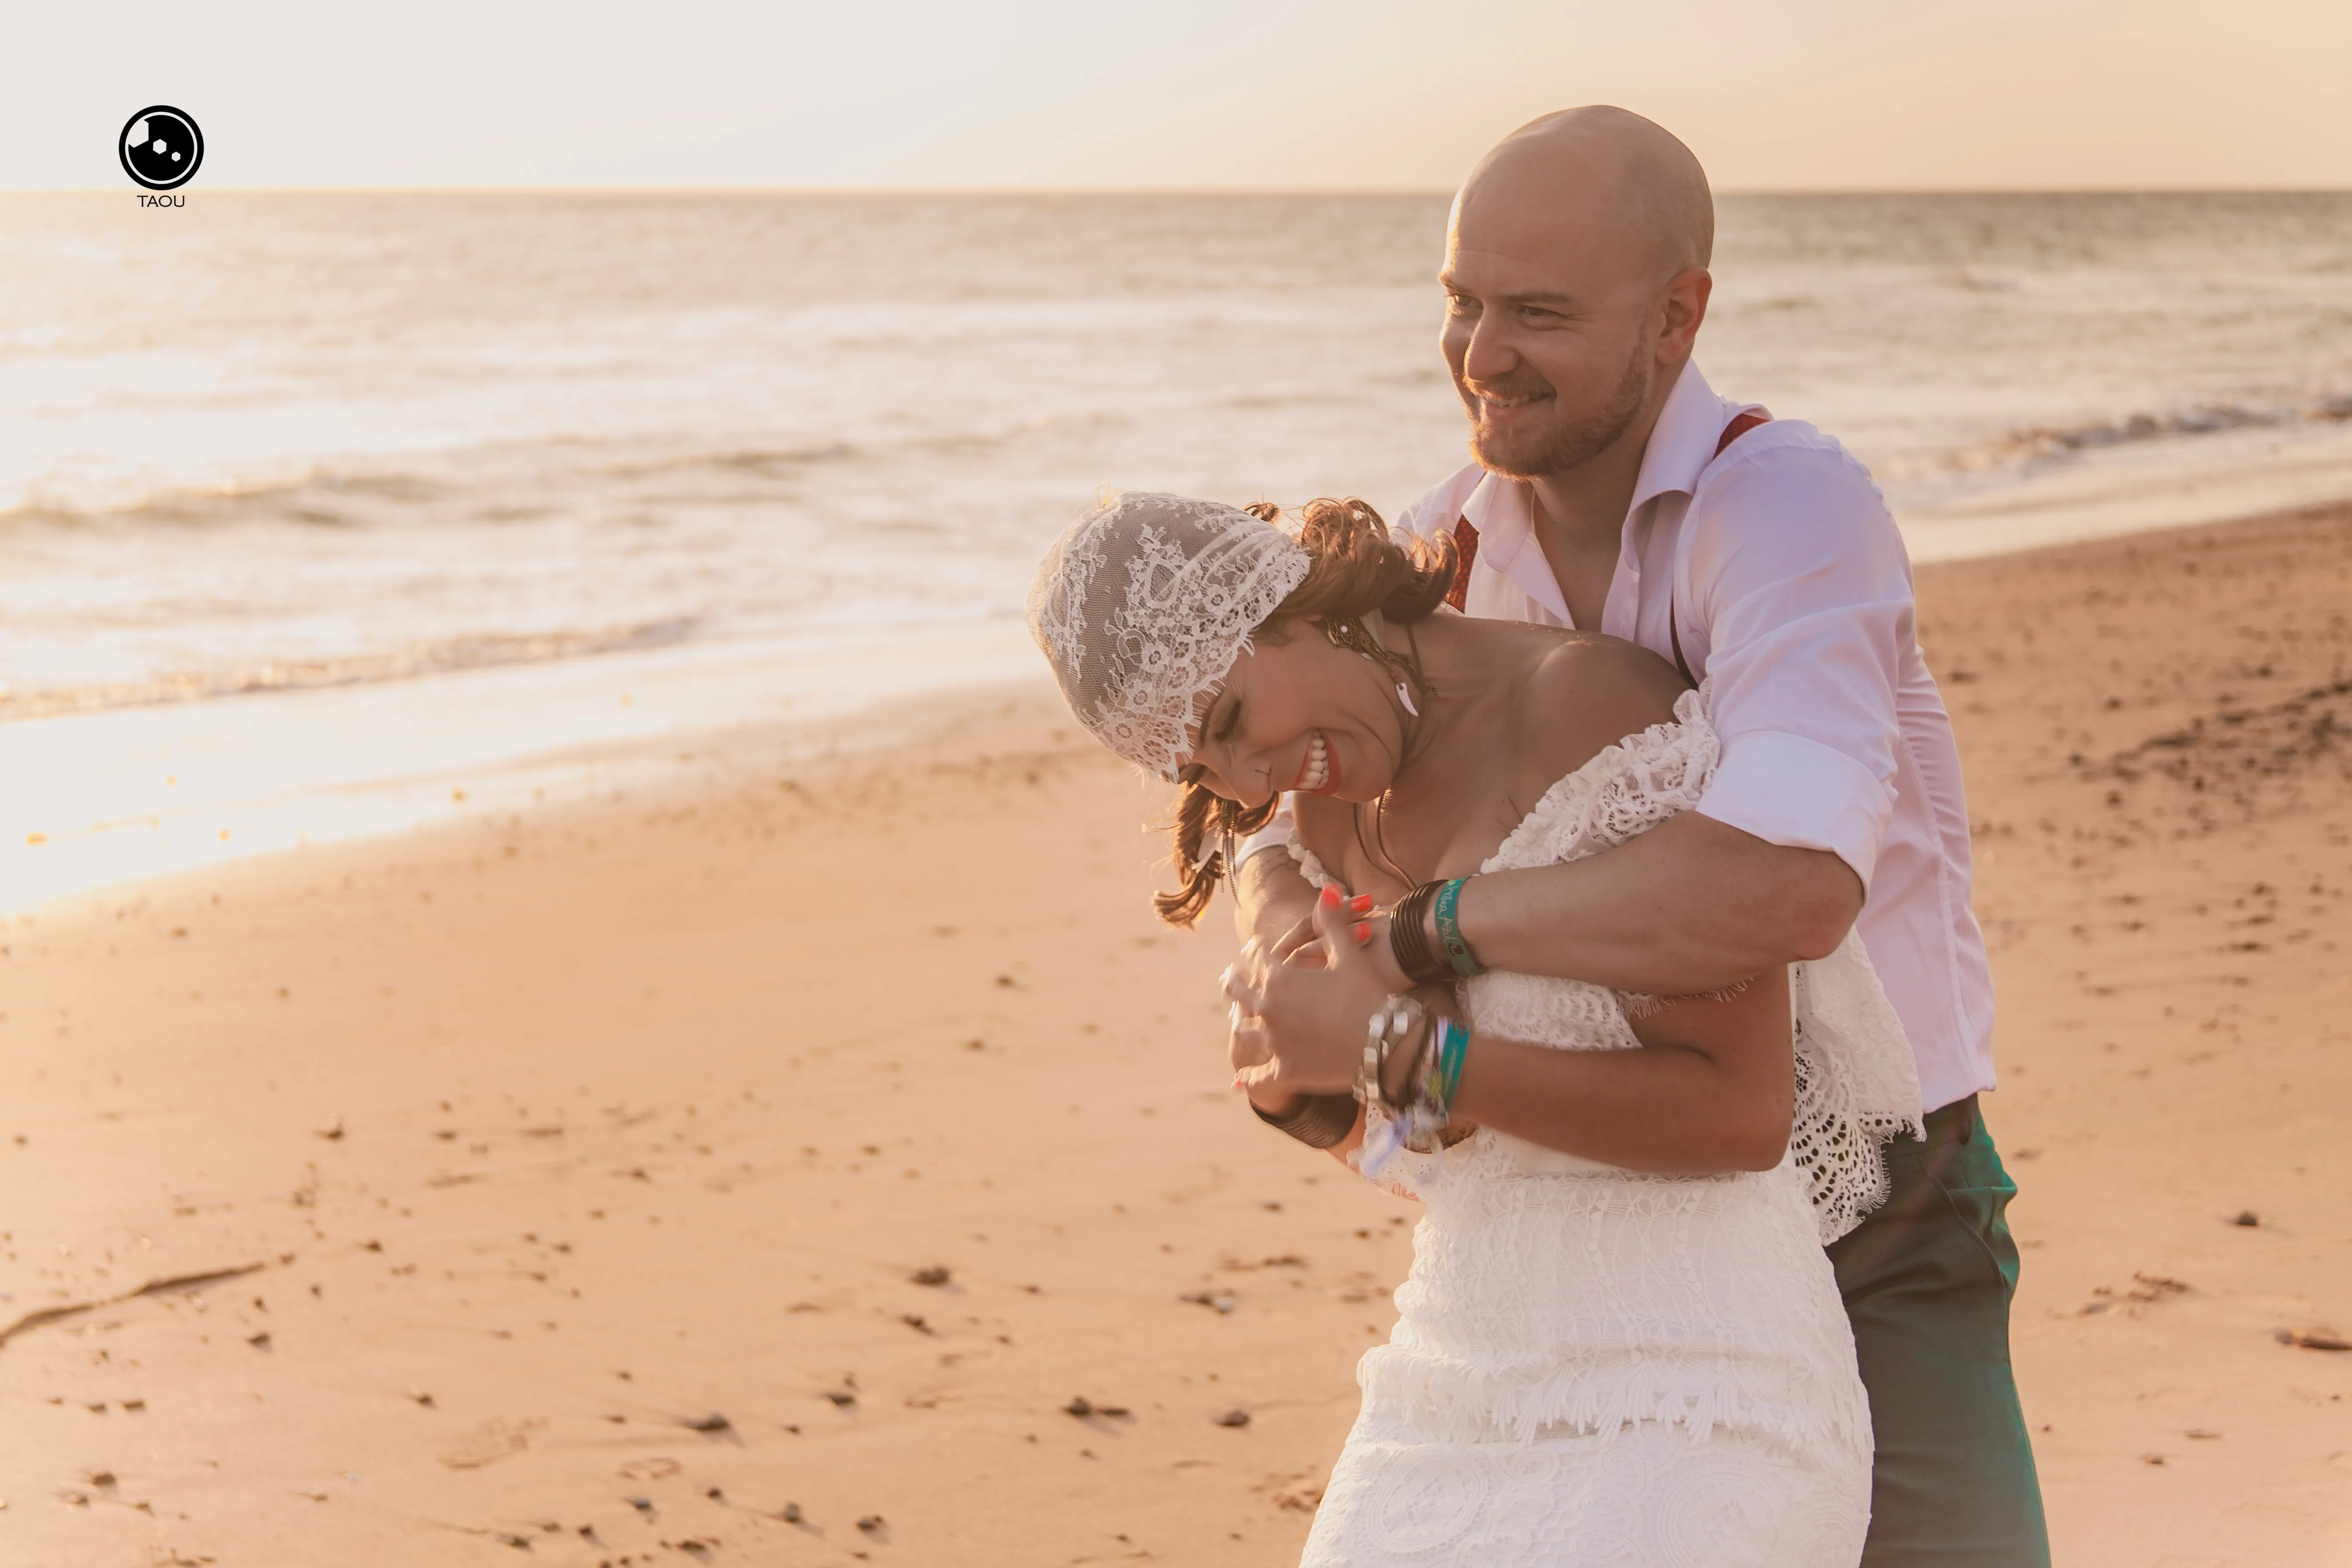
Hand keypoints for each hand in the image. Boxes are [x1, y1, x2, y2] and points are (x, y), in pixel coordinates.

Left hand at [1223, 885, 1394, 1097]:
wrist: (1386, 1044)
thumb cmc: (1369, 995)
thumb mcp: (1349, 956)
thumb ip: (1332, 923)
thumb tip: (1328, 889)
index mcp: (1279, 977)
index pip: (1257, 957)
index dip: (1256, 949)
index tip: (1255, 946)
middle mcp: (1268, 1008)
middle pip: (1238, 991)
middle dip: (1234, 981)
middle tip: (1230, 976)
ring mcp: (1273, 1041)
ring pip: (1243, 1029)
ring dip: (1239, 1022)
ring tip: (1237, 1019)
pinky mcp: (1284, 1070)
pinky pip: (1257, 1076)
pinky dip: (1248, 1077)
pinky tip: (1239, 1079)